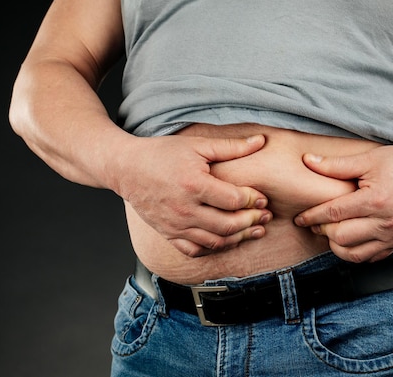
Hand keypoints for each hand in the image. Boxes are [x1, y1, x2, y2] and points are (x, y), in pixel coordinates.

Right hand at [114, 134, 272, 256]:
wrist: (126, 168)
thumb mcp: (196, 144)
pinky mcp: (168, 234)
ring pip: (215, 242)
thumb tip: (261, 141)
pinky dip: (215, 249)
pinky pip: (196, 250)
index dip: (252, 200)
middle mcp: (184, 209)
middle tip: (266, 216)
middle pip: (228, 224)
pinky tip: (228, 240)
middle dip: (252, 221)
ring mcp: (175, 225)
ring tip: (255, 231)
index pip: (233, 200)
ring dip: (240, 238)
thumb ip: (231, 146)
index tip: (261, 197)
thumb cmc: (161, 153)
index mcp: (193, 184)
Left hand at [294, 145, 392, 262]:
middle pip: (341, 237)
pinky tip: (347, 240)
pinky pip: (370, 258)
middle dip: (322, 231)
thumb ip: (336, 165)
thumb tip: (307, 161)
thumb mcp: (370, 158)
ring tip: (329, 232)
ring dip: (335, 245)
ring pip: (353, 254)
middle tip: (315, 222)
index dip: (312, 216)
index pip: (334, 214)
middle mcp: (385, 223)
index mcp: (376, 200)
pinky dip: (354, 253)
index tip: (299, 218)